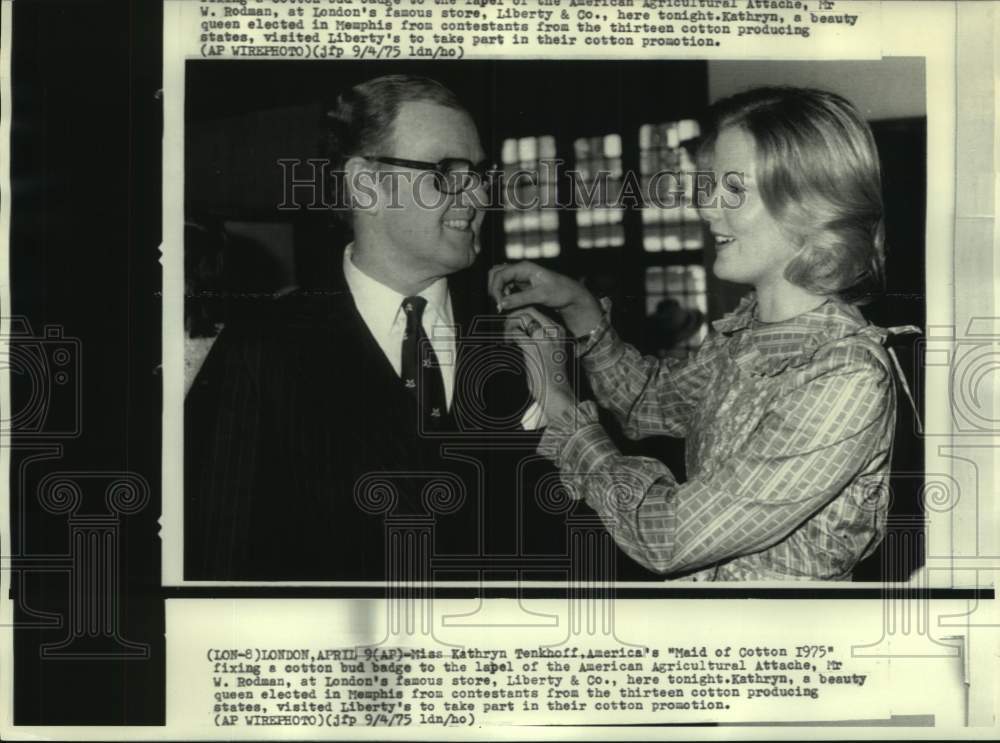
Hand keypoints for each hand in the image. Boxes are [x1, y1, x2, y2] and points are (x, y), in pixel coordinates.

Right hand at [488, 261, 602, 338]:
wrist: (572, 295)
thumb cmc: (560, 292)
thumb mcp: (540, 296)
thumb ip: (520, 299)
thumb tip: (501, 303)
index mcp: (524, 267)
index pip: (500, 275)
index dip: (496, 289)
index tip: (499, 304)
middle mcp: (520, 269)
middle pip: (495, 273)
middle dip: (493, 288)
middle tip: (499, 304)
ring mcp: (520, 276)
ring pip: (499, 279)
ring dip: (497, 291)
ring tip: (503, 304)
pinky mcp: (522, 284)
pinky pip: (506, 286)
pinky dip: (503, 294)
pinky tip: (509, 303)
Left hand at [503, 307, 576, 421]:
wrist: (557, 393)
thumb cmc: (552, 377)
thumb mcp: (550, 352)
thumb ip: (540, 340)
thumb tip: (522, 331)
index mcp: (560, 331)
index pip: (540, 312)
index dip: (523, 313)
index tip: (515, 322)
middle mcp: (554, 331)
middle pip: (530, 310)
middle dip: (515, 315)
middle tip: (506, 325)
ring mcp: (544, 337)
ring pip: (522, 317)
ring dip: (510, 324)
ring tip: (506, 335)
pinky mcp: (533, 346)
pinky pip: (516, 332)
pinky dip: (508, 335)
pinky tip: (507, 342)